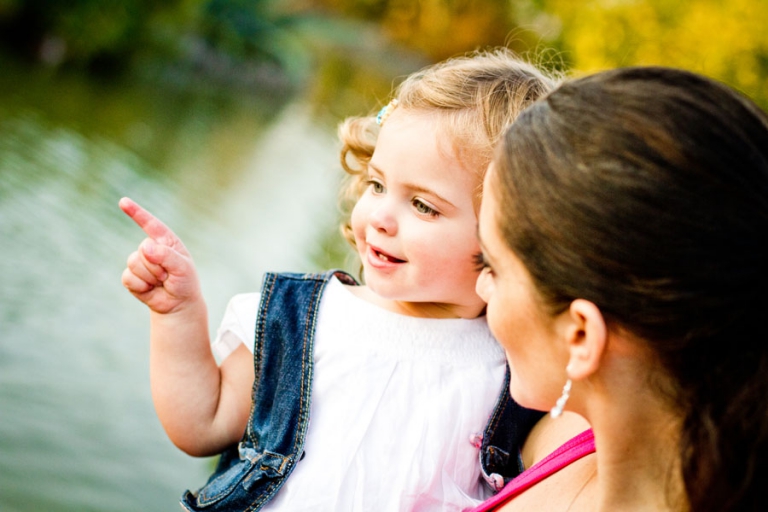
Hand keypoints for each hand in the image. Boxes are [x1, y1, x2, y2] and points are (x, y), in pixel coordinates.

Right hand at [119, 197, 200, 313]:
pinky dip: (141, 286)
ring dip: (149, 276)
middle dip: (156, 266)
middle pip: (142, 249)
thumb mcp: (183, 268)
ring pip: (134, 263)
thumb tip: (145, 247)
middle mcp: (150, 248)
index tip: (123, 202)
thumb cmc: (185, 282)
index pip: (151, 224)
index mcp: (166, 241)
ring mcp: (139, 262)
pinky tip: (150, 289)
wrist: (178, 304)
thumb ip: (167, 256)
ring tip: (160, 282)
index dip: (137, 212)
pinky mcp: (131, 277)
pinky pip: (128, 277)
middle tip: (168, 276)